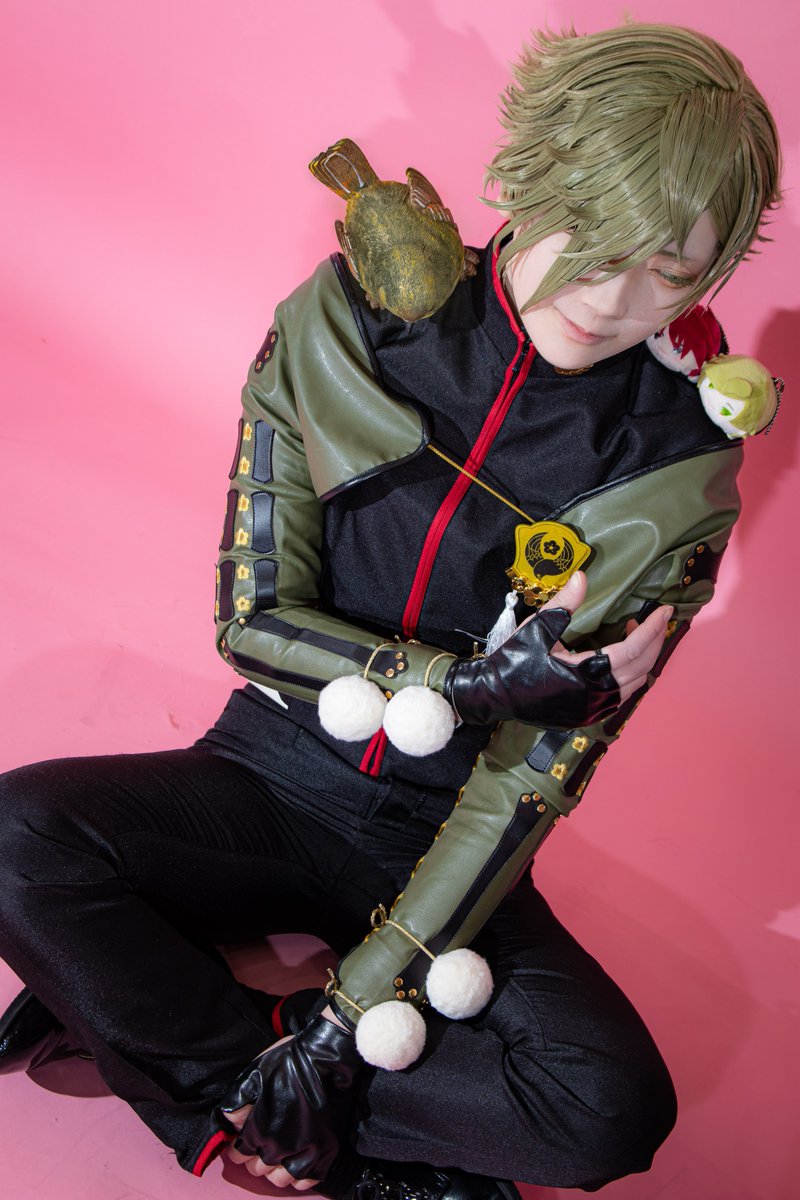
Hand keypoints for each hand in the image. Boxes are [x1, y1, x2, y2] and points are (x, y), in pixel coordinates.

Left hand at [226, 1074, 318, 1189]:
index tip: (243, 1139)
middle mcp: (279, 1148)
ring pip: (281, 1179)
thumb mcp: (251, 1075)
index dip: (239, 1147)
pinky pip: (306, 1181)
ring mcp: (304, 1153)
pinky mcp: (326, 1153)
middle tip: (262, 1142)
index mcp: (259, 1130)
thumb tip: (232, 1125)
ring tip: (279, 1154)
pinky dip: (299, 1176)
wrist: (325, 1058)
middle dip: (256, 1157)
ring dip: (276, 1169)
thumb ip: (235, 1104)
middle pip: (258, 1168)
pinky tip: (297, 1161)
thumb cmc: (287, 1063)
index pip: (240, 1155)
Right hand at [443, 572, 670, 726]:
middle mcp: (595, 697)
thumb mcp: (536, 628)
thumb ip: (564, 604)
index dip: (652, 629)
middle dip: (654, 642)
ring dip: (643, 659)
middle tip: (659, 619)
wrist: (492, 695)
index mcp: (585, 674)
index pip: (632, 650)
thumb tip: (582, 576)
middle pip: (641, 668)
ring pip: (634, 684)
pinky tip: (622, 658)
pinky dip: (630, 675)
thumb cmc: (513, 661)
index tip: (665, 611)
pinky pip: (621, 695)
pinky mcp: (586, 715)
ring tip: (639, 634)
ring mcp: (592, 710)